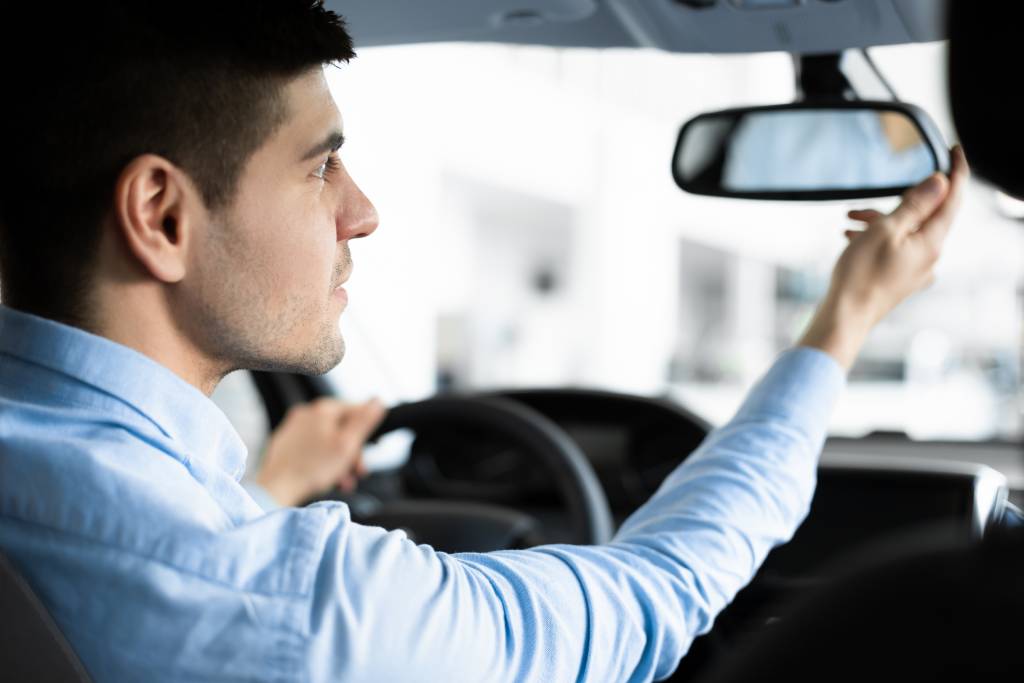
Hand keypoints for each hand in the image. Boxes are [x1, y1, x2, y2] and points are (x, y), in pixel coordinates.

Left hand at [255, 398, 385, 506]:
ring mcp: (293, 428)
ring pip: (327, 440)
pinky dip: (322, 461)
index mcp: (322, 409)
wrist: (276, 488)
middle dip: (352, 452)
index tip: (370, 448)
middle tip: (358, 472)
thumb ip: (364, 421)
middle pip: (341, 428)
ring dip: (339, 460)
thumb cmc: (312, 468)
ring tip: (343, 481)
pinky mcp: (285, 444)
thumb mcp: (347, 444)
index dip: (366, 431)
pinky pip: (312, 449)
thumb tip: (378, 401)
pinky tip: (326, 478)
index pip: (355, 410)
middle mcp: (306, 413)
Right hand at [799, 146, 969, 368]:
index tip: (955, 149)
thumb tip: (941, 182)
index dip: (956, 171)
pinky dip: (878, 238)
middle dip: (894, 202)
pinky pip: (896, 248)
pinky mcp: (901, 278)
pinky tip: (852, 239)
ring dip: (879, 221)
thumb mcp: (886, 230)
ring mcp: (916, 270)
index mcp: (932, 242)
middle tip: (862, 206)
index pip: (953, 198)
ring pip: (906, 231)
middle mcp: (930, 256)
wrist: (844, 316)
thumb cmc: (860, 275)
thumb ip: (915, 204)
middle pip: (924, 215)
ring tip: (849, 222)